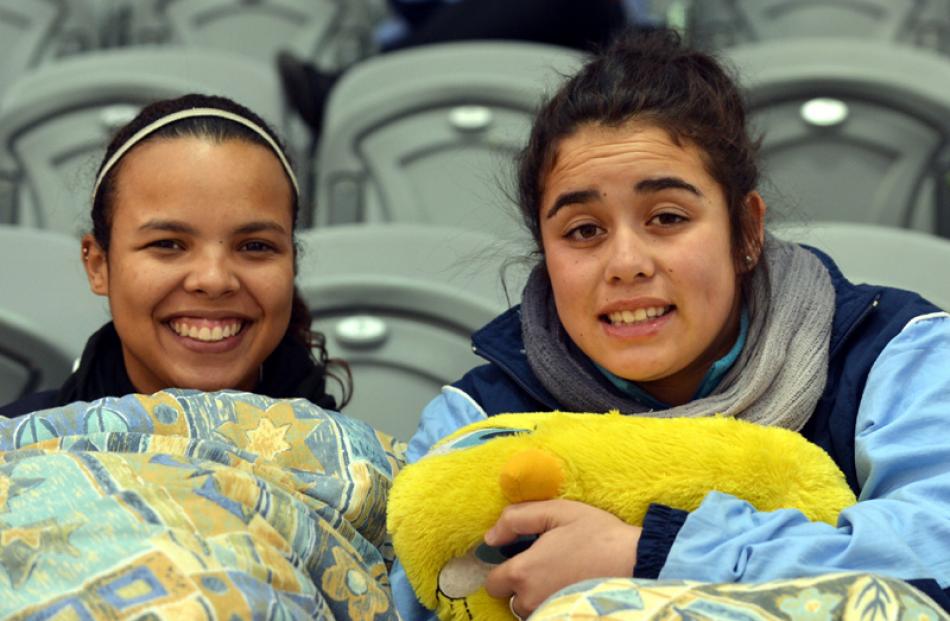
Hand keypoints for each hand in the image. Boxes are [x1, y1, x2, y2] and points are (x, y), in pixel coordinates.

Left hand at [483, 499, 641, 617]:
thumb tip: (490, 537)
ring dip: (537, 596)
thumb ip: (516, 519)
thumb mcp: (557, 512)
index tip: (524, 557)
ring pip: (529, 610)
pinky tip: (569, 589)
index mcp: (523, 572)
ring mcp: (548, 613)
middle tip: (548, 566)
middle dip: (522, 584)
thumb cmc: (597, 534)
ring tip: (562, 577)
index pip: (493, 582)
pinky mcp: (566, 618)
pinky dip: (552, 604)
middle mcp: (530, 600)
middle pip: (511, 598)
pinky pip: (547, 614)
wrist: (637, 561)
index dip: (505, 568)